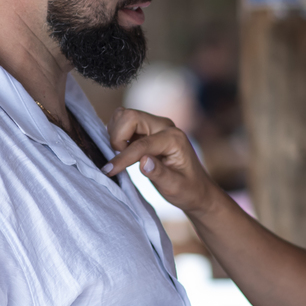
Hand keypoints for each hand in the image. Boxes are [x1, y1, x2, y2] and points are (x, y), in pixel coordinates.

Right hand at [105, 108, 220, 214]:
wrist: (196, 189)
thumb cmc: (188, 189)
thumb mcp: (175, 187)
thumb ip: (159, 174)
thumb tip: (143, 161)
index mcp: (174, 138)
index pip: (142, 143)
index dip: (122, 157)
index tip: (108, 170)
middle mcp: (164, 126)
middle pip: (129, 116)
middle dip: (117, 137)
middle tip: (120, 158)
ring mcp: (155, 126)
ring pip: (123, 116)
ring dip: (116, 134)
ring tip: (122, 155)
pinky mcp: (147, 130)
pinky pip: (124, 123)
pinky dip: (117, 135)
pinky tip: (123, 152)